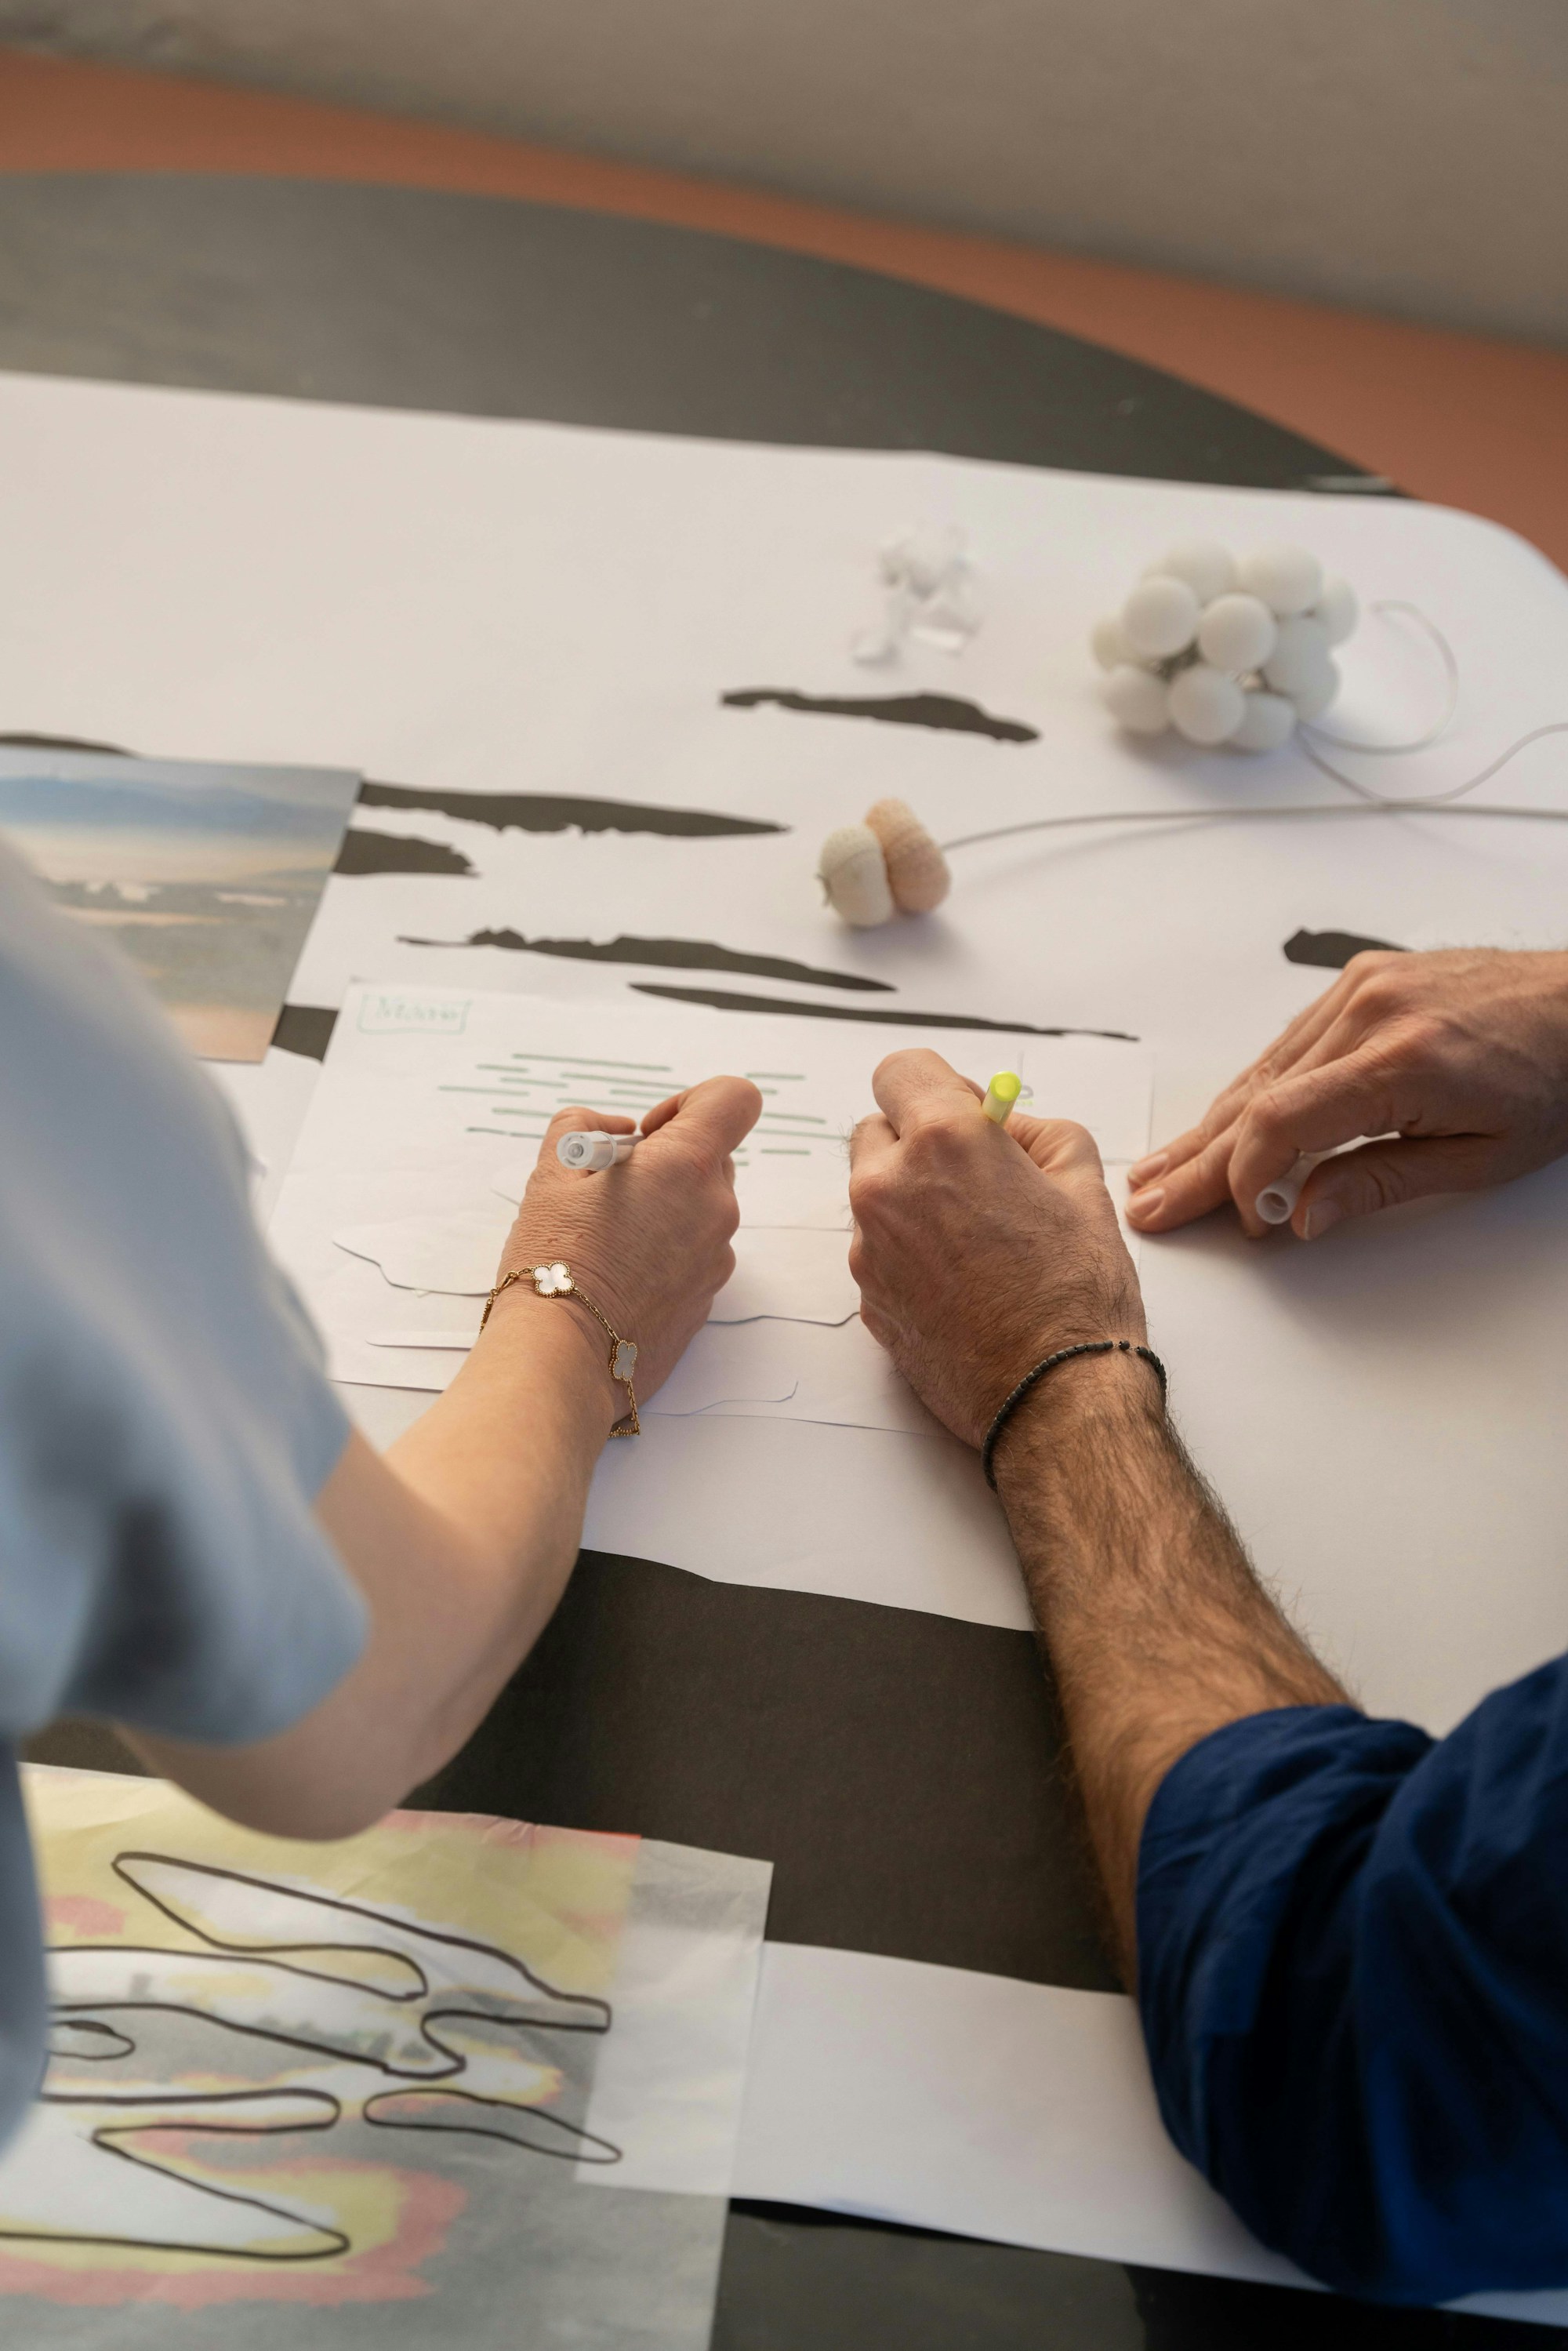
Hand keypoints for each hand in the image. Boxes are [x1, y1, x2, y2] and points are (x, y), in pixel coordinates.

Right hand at [492, 1079, 761, 1402]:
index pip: (735, 1098)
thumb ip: (581, 1127)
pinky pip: (696, 1255)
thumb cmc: (554, 1261)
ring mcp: (717, 1259)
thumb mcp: (551, 1173)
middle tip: (611, 1189)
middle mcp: (716, 1210)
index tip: (648, 1134)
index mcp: (687, 1166)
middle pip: (714, 1157)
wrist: (562, 1357)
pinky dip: (667, 1252)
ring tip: (609, 1237)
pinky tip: (620, 1274)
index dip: (692, 1101)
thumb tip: (615, 1129)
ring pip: (703, 1210)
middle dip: (668, 1161)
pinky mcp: (707, 1299)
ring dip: (666, 1209)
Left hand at [848, 1050, 1144, 1446]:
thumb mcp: (1083, 1182)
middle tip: (974, 1176)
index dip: (937, 1086)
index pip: (899, 1070)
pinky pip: (879, 1251)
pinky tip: (962, 1282)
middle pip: (876, 1129)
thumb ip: (1035, 1131)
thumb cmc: (1077, 1294)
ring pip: (876, 1195)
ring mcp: (869, 1247)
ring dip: (912, 1200)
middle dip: (918, 1142)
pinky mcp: (865, 1297)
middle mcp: (888, 1188)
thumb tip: (1004, 1123)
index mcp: (942, 1142)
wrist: (1054, 1397)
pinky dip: (909, 1253)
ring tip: (976, 1241)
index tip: (965, 1111)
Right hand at [1127, 948, 1567, 1241]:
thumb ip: (1381, 1183)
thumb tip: (1302, 1215)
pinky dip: (1253, 1088)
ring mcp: (1361, 988)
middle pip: (1255, 1098)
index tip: (1250, 1221)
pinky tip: (1220, 1121)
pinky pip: (1288, 1043)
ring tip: (1166, 1168)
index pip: (1281, 1123)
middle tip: (1152, 1203)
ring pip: (1262, 1070)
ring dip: (1213, 1126)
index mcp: (1403, 1059)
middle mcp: (1371, 1012)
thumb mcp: (1482, 1157)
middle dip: (1200, 1162)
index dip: (1246, 1180)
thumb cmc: (1556, 1078)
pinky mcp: (1362, 979)